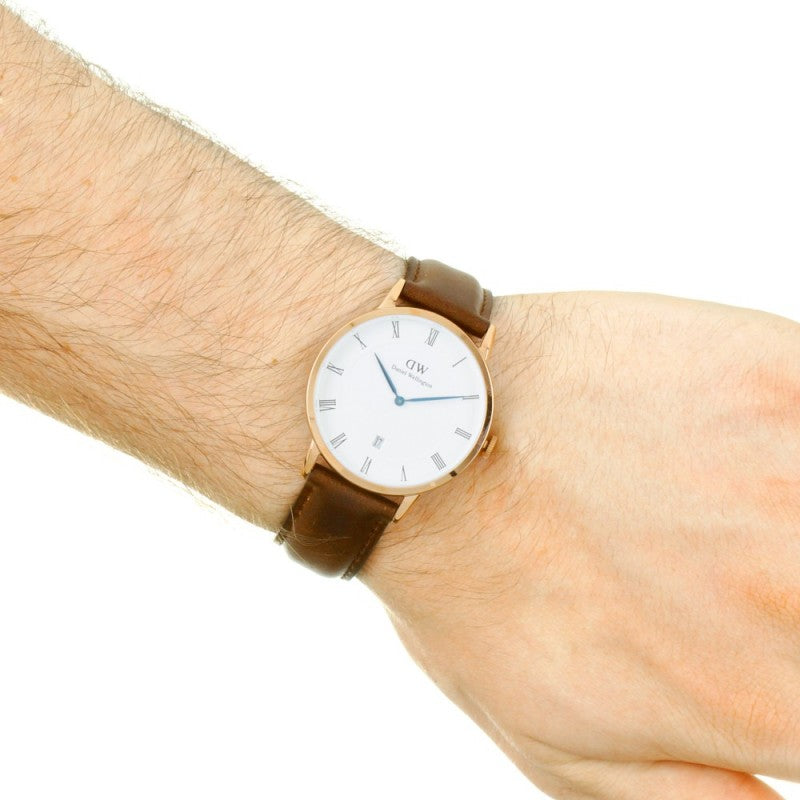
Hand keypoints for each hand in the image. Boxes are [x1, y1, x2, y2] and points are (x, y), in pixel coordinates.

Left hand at [361, 291, 799, 799]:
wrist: (430, 438)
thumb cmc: (477, 588)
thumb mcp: (564, 749)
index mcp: (765, 694)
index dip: (794, 683)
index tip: (770, 649)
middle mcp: (799, 583)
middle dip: (791, 598)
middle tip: (743, 573)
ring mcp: (793, 464)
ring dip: (789, 520)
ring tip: (741, 525)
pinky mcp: (776, 369)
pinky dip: (797, 440)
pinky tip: (761, 459)